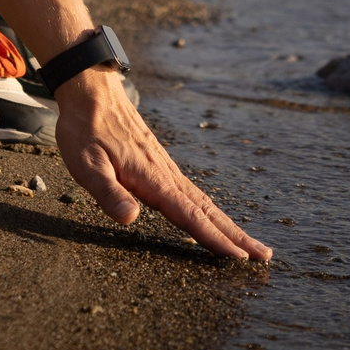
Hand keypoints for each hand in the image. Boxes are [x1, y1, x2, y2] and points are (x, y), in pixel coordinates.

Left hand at [55, 68, 271, 260]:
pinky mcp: (161, 164)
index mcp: (153, 179)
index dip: (214, 239)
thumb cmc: (85, 129)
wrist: (93, 91)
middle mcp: (167, 175)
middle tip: (264, 255)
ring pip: (204, 202)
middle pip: (208, 211)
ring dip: (228, 224)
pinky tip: (212, 217)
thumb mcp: (86, 165)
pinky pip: (193, 192)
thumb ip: (108, 193)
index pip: (190, 216)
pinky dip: (210, 210)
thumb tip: (129, 219)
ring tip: (248, 243)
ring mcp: (166, 168)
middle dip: (236, 235)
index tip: (239, 257)